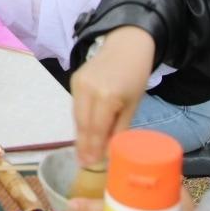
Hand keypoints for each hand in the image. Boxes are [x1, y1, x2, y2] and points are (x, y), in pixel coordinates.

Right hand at [69, 26, 156, 166]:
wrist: (126, 45)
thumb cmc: (135, 76)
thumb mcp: (133, 104)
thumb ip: (121, 128)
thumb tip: (112, 151)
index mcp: (107, 97)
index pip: (97, 129)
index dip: (93, 148)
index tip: (91, 165)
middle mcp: (88, 90)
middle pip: (82, 124)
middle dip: (83, 145)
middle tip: (83, 164)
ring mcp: (78, 84)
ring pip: (76, 116)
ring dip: (79, 135)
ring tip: (82, 153)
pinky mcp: (74, 80)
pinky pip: (76, 105)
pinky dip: (80, 120)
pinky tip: (83, 132)